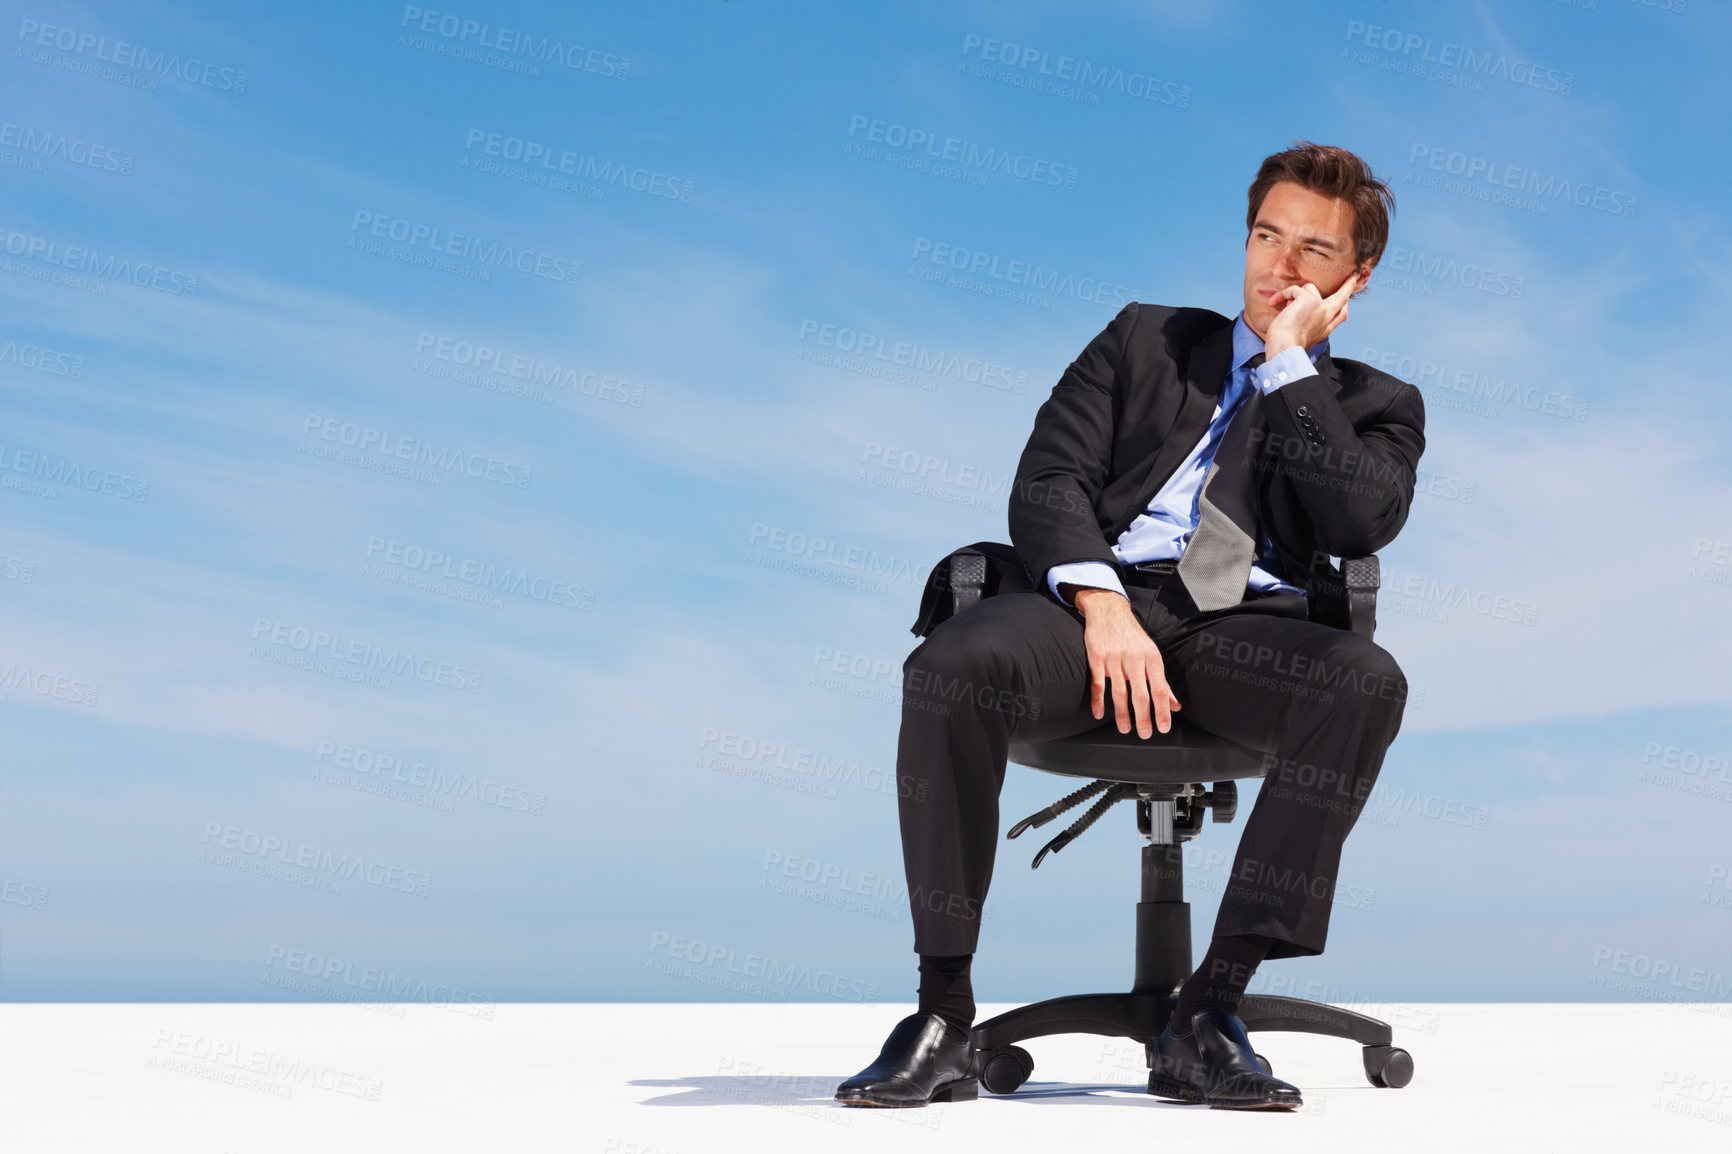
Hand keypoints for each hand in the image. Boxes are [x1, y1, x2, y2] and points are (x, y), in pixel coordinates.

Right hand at [1071, 588, 1180, 737]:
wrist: (1109, 611)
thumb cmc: (1132, 637)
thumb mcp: (1152, 655)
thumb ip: (1163, 682)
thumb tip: (1174, 705)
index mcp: (1151, 657)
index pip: (1160, 688)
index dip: (1162, 710)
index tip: (1163, 727)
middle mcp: (1134, 658)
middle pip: (1140, 693)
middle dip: (1143, 717)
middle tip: (1145, 733)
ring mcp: (1114, 658)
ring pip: (1119, 691)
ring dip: (1122, 713)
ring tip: (1125, 728)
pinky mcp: (1096, 657)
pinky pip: (1098, 683)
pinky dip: (1098, 700)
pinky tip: (1099, 713)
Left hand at [1263, 271, 1360, 357]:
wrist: (1284, 349)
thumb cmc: (1286, 347)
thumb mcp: (1301, 338)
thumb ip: (1305, 326)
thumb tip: (1294, 309)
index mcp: (1325, 329)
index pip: (1340, 315)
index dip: (1343, 305)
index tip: (1346, 300)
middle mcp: (1326, 317)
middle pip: (1341, 298)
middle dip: (1348, 286)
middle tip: (1353, 278)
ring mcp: (1320, 307)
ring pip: (1310, 288)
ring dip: (1293, 294)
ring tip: (1282, 305)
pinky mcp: (1309, 300)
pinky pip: (1294, 289)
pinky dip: (1282, 295)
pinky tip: (1274, 303)